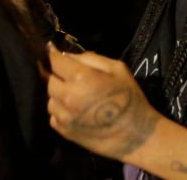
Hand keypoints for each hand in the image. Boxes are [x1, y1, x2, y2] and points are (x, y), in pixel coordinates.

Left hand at [46, 46, 160, 160]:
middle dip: (59, 76)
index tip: (54, 51)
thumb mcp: (117, 68)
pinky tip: (75, 111)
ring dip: (60, 95)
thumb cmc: (129, 98)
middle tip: (73, 78)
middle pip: (51, 80)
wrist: (135, 134)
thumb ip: (91, 58)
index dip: (54, 54)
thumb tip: (68, 56)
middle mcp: (68, 97)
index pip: (55, 61)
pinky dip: (61, 111)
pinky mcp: (64, 131)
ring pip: (51, 99)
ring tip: (76, 96)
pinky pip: (54, 116)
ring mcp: (64, 116)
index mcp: (81, 78)